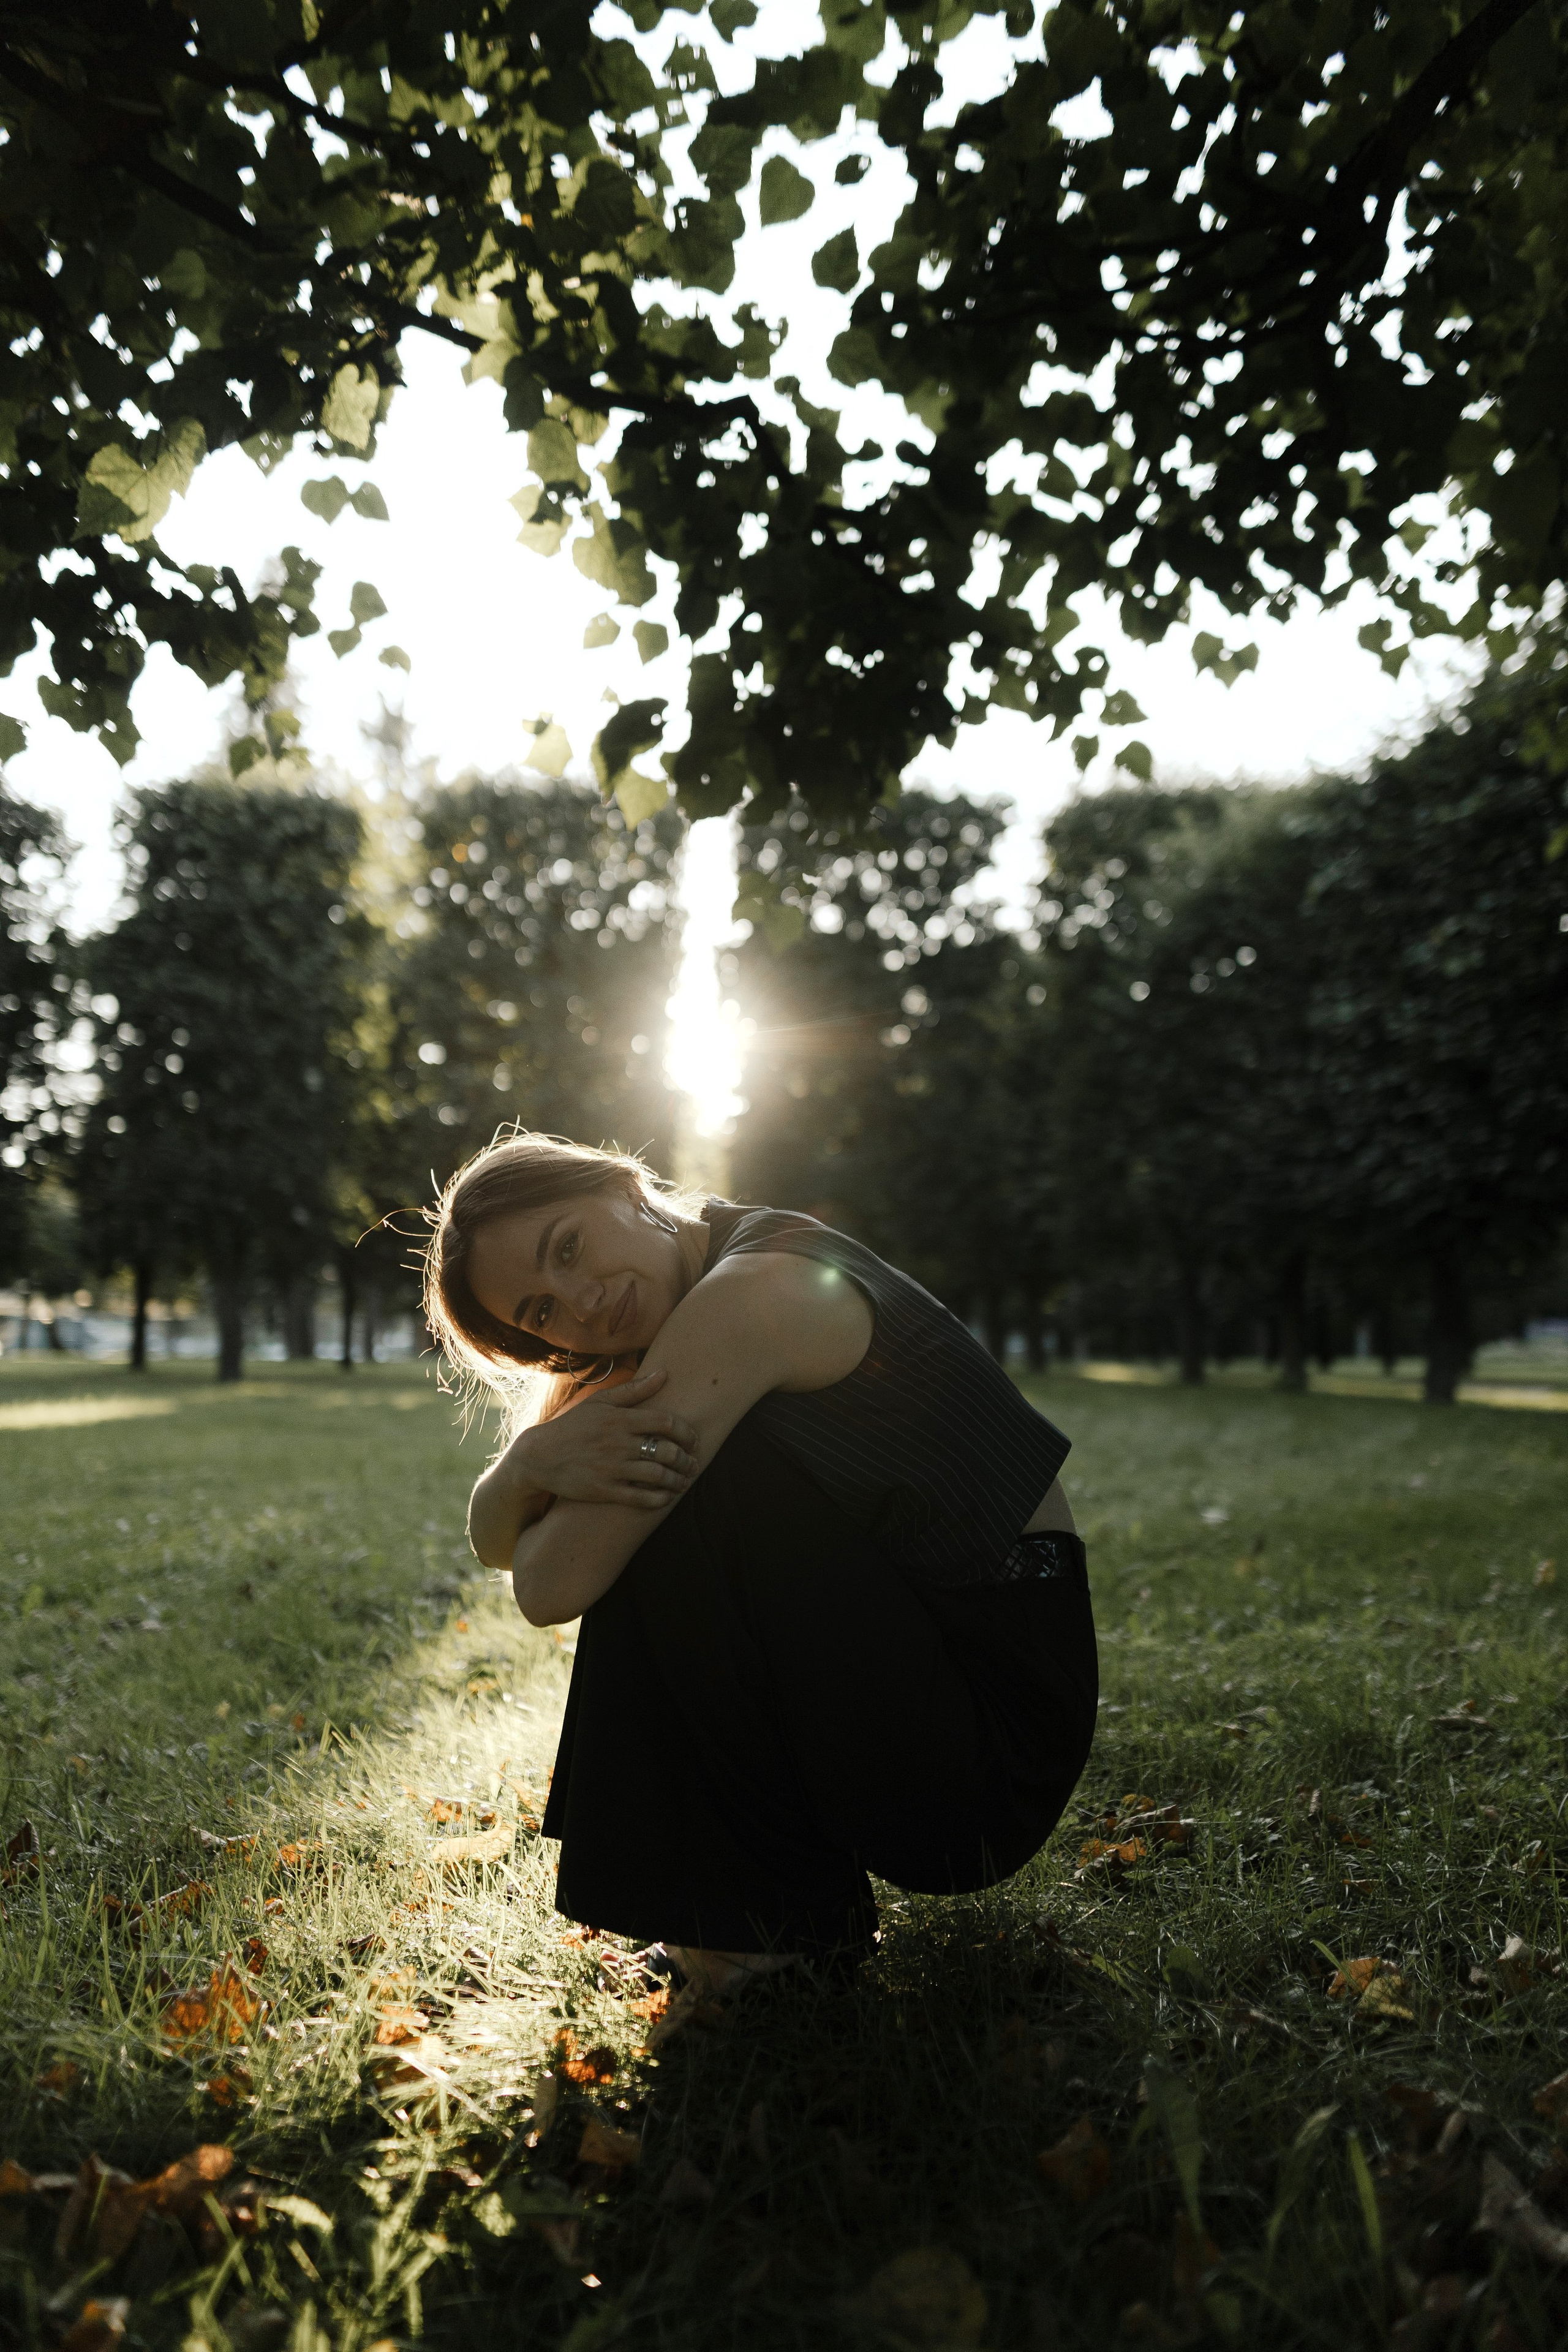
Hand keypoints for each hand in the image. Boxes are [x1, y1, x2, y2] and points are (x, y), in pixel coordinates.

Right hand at [510, 1368, 697, 1510]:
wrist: (539, 1456)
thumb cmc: (573, 1426)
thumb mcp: (600, 1402)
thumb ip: (634, 1390)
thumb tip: (664, 1374)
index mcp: (619, 1419)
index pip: (666, 1422)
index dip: (687, 1432)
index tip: (694, 1440)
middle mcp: (618, 1443)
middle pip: (667, 1450)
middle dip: (686, 1459)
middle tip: (692, 1464)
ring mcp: (611, 1468)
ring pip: (658, 1476)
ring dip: (677, 1480)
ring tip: (683, 1481)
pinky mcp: (604, 1490)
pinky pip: (641, 1498)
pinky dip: (660, 1499)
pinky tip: (666, 1497)